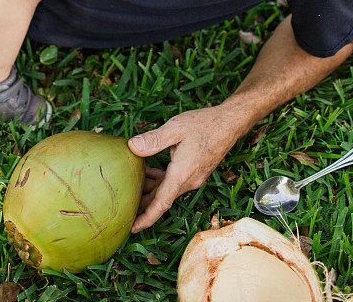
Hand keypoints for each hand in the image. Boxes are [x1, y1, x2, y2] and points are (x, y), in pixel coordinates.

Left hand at [127, 106, 238, 231]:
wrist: (230, 123)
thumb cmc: (205, 123)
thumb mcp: (176, 127)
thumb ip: (154, 139)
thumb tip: (132, 147)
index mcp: (183, 173)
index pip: (162, 203)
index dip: (146, 217)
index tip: (132, 228)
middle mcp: (189, 181)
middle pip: (162, 199)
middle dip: (143, 203)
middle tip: (123, 204)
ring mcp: (194, 178)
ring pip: (168, 190)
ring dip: (152, 189)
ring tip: (132, 184)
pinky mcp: (196, 173)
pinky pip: (175, 182)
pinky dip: (162, 180)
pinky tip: (151, 170)